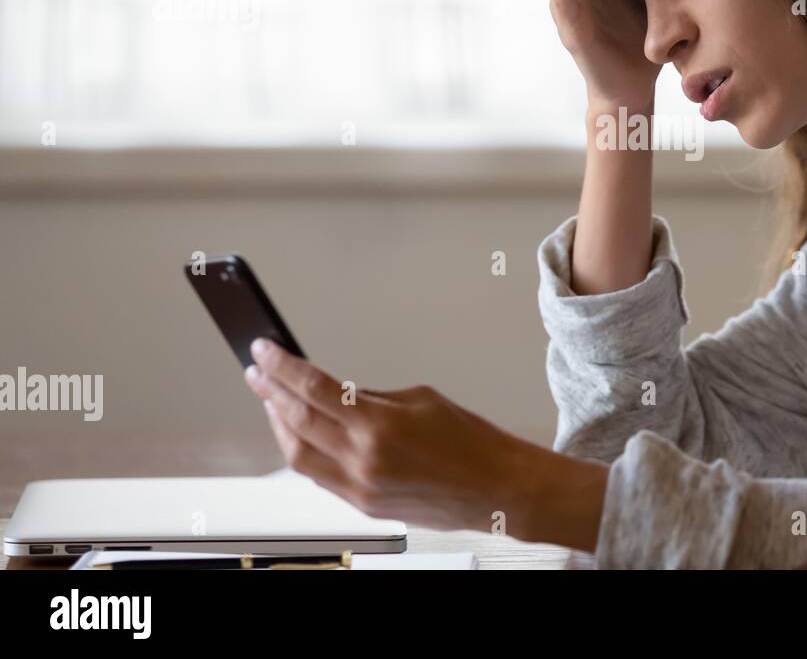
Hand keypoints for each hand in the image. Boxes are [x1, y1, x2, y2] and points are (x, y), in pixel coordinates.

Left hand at [242, 339, 608, 550]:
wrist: (499, 488)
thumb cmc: (472, 442)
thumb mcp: (420, 399)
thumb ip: (370, 398)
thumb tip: (334, 392)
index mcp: (380, 425)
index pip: (314, 388)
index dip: (282, 366)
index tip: (263, 350)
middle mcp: (364, 459)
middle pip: (296, 420)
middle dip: (270, 392)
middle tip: (258, 371)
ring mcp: (360, 487)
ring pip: (297, 455)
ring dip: (280, 425)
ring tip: (273, 401)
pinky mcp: (363, 505)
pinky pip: (318, 476)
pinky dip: (303, 450)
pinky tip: (301, 434)